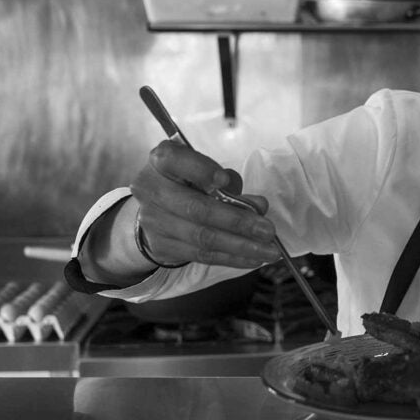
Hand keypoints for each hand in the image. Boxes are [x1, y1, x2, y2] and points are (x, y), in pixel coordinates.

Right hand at [129, 140, 280, 268]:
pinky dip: (231, 258)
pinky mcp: (162, 246)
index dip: (200, 170)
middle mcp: (151, 189)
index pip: (174, 160)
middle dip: (237, 222)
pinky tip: (253, 259)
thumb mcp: (204, 172)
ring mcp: (153, 221)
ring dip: (240, 246)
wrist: (156, 209)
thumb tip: (258, 206)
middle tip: (268, 230)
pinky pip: (202, 255)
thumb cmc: (188, 182)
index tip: (224, 180)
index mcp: (161, 161)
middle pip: (196, 208)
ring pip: (202, 237)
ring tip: (268, 251)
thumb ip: (229, 184)